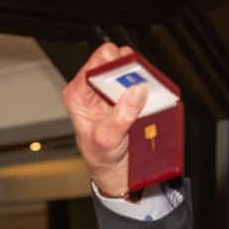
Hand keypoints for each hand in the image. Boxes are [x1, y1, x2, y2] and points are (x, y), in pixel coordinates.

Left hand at [62, 42, 149, 197]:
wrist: (113, 168)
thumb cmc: (101, 155)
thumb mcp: (107, 139)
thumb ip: (120, 116)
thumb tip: (136, 91)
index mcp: (79, 92)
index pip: (99, 61)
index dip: (116, 64)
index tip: (130, 75)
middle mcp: (93, 86)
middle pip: (117, 60)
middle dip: (131, 71)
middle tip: (139, 87)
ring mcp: (112, 88)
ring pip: (131, 68)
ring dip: (142, 79)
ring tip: (146, 97)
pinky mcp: (127, 92)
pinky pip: (142, 81)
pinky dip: (149, 88)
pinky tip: (150, 101)